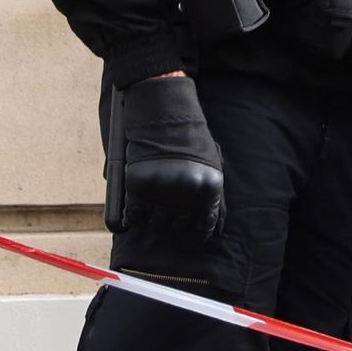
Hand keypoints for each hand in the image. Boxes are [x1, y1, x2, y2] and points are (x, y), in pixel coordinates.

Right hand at [109, 73, 226, 245]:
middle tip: (168, 208)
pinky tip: (137, 206)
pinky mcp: (139, 184)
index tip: (188, 237)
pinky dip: (133, 216)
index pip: (204, 227)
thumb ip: (215, 199)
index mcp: (210, 188)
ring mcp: (162, 189)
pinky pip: (134, 216)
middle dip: (172, 222)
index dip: (195, 235)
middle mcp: (188, 192)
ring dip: (154, 218)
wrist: (165, 114)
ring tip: (155, 202)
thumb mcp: (213, 166)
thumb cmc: (191, 140)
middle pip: (177, 227)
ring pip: (156, 223)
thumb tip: (218, 230)